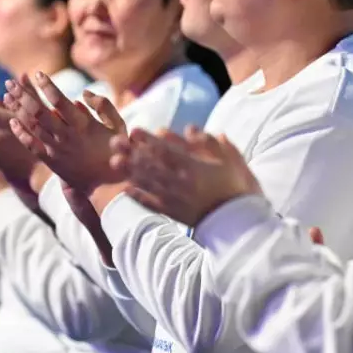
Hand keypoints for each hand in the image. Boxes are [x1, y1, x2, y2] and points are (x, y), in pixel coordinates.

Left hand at [6, 72, 126, 194]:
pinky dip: (21, 133)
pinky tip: (12, 121)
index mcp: (83, 125)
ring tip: (7, 95)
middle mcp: (66, 136)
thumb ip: (103, 106)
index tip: (37, 74)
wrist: (111, 184)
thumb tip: (82, 94)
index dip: (47, 86)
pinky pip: (32, 146)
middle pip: (39, 112)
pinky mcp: (51, 161)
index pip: (59, 101)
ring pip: (33, 126)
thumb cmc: (116, 151)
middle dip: (23, 95)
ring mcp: (57, 149)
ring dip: (18, 109)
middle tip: (11, 82)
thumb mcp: (118, 125)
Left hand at [111, 126, 261, 226]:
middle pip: (151, 165)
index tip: (133, 130)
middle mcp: (180, 183)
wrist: (239, 223)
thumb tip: (190, 128)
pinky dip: (139, 197)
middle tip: (114, 142)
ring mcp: (175, 200)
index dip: (148, 140)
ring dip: (130, 172)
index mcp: (194, 168)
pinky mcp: (175, 214)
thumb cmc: (237, 189)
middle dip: (131, 153)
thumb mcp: (231, 160)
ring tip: (114, 162)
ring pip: (148, 183)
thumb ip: (211, 143)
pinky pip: (153, 205)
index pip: (166, 151)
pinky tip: (126, 191)